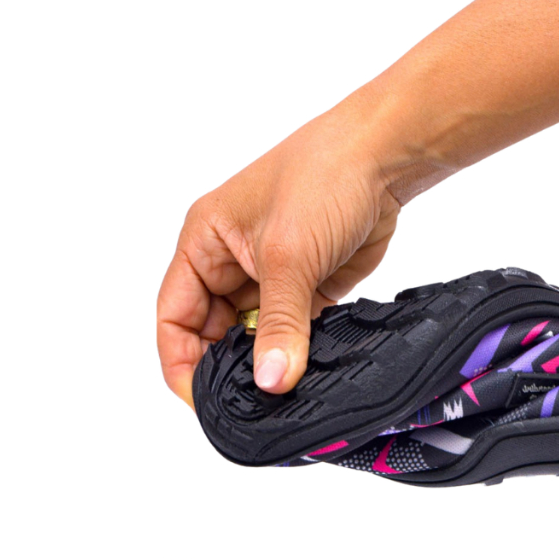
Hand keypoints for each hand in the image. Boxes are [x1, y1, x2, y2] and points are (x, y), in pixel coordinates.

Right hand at [157, 100, 401, 401]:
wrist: (385, 158)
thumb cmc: (323, 174)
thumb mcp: (288, 256)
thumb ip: (280, 325)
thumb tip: (271, 381)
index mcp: (203, 244)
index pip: (174, 316)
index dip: (181, 361)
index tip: (201, 398)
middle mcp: (229, 263)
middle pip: (210, 335)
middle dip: (225, 368)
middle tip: (247, 401)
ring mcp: (269, 279)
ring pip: (252, 339)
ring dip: (263, 364)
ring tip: (279, 390)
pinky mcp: (306, 291)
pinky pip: (290, 335)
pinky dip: (295, 356)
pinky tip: (305, 374)